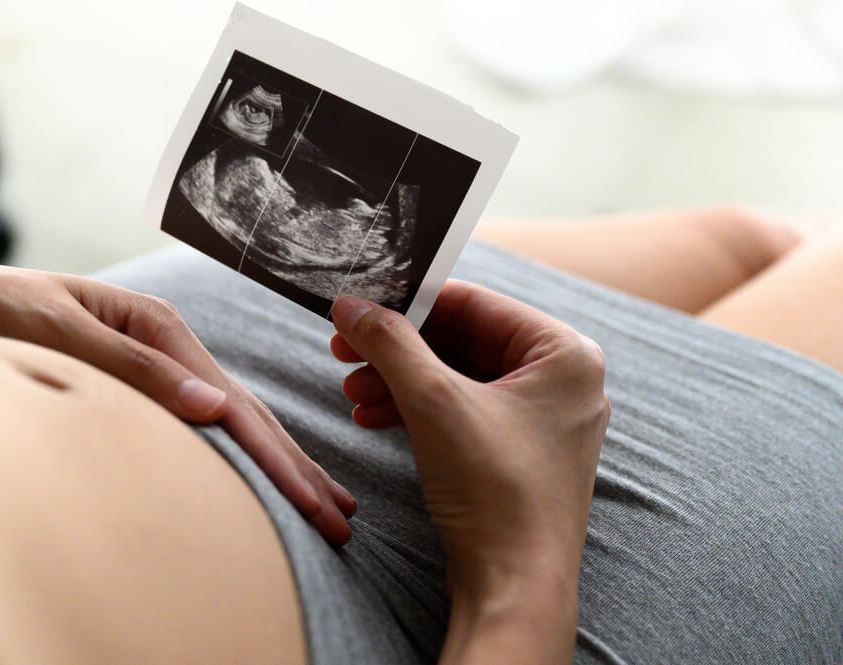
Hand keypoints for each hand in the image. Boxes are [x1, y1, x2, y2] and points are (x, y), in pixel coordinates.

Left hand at [0, 255, 355, 543]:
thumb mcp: (59, 332)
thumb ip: (137, 370)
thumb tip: (214, 409)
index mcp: (159, 329)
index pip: (235, 408)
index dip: (281, 463)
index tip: (319, 506)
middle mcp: (169, 345)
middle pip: (249, 415)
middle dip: (298, 471)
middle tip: (344, 520)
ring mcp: (160, 363)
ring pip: (236, 420)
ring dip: (283, 463)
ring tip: (325, 501)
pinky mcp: (144, 382)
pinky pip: (208, 423)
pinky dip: (245, 453)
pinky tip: (263, 470)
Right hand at [330, 281, 608, 661]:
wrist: (513, 586)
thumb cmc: (497, 493)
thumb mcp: (434, 402)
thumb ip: (391, 344)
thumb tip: (353, 307)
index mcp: (565, 354)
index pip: (476, 304)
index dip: (412, 302)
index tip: (364, 305)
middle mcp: (562, 382)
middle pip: (464, 341)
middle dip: (399, 350)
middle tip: (347, 350)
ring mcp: (542, 421)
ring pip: (458, 379)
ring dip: (400, 382)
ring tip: (353, 392)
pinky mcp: (518, 453)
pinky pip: (463, 412)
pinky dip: (418, 411)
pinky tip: (374, 417)